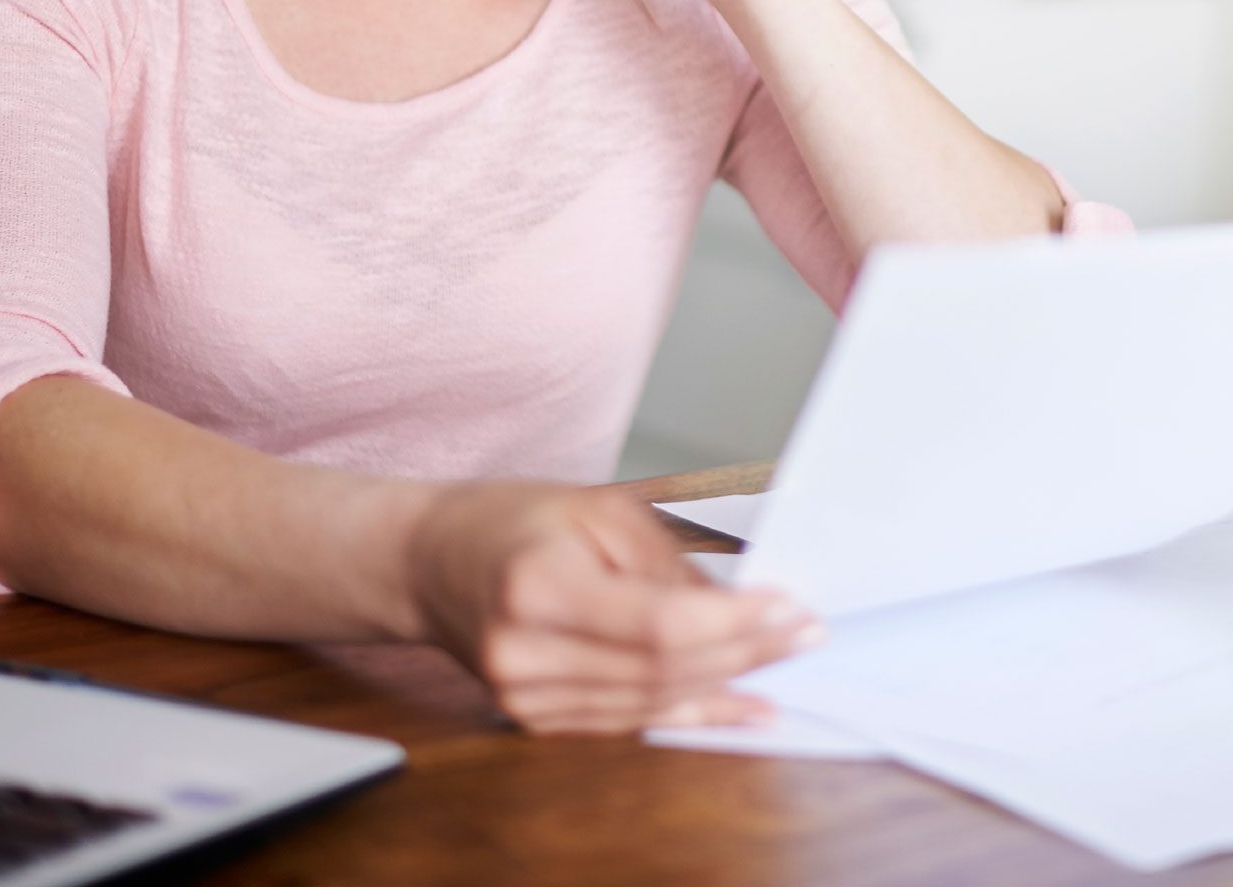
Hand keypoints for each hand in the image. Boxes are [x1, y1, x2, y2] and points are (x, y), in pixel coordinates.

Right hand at [401, 480, 823, 734]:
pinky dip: (692, 712)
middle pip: (662, 668)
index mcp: (537, 586)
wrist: (427, 563)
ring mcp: (526, 696)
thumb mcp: (594, 509)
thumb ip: (666, 559)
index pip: (659, 624)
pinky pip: (630, 722)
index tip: (790, 607)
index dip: (735, 623)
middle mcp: (526, 653)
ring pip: (652, 702)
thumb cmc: (509, 521)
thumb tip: (741, 602)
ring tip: (786, 658)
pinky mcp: (535, 718)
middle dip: (747, 650)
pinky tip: (742, 704)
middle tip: (805, 631)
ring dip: (729, 683)